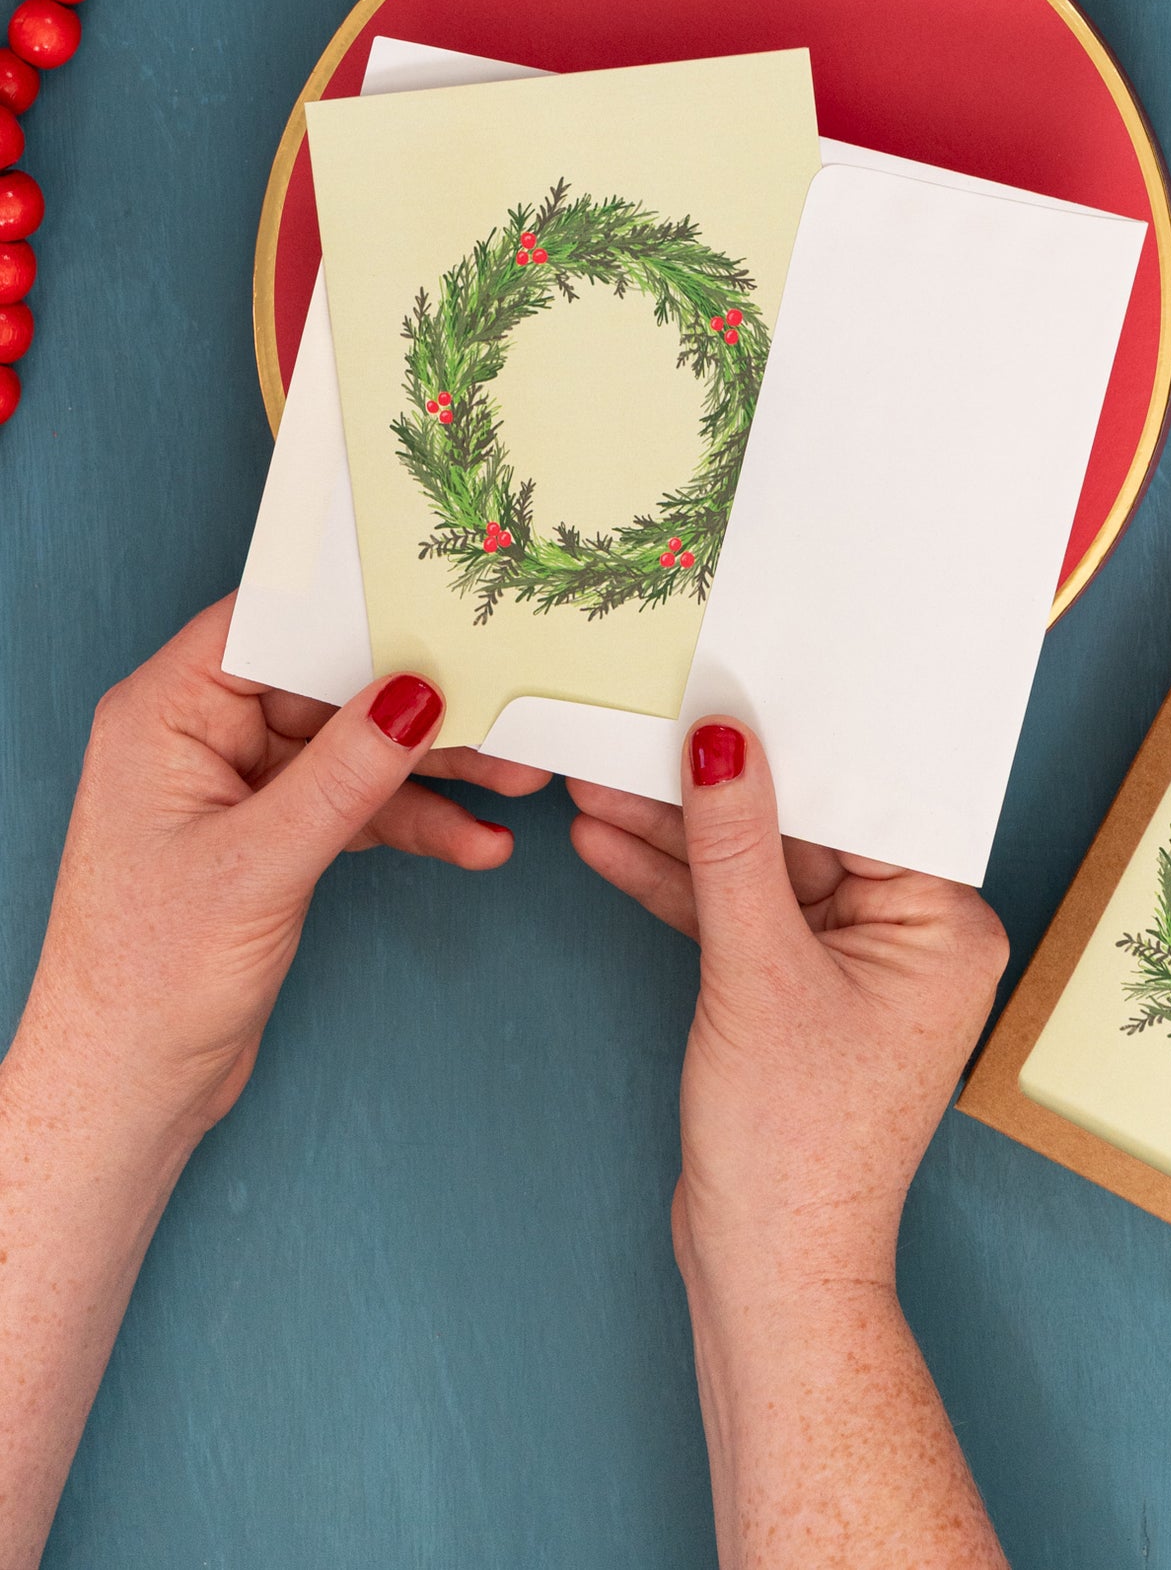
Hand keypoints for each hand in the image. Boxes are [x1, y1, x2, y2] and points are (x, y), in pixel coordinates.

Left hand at [21, 594, 550, 1141]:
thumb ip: (345, 774)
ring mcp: (243, 788)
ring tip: (519, 781)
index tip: (440, 605)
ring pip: (359, 751)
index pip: (271, 624)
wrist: (128, 1088)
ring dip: (439, 772)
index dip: (355, 610)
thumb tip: (417, 696)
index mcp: (166, 715)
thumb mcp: (260, 863)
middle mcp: (203, 737)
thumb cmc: (146, 978)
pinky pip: (362, 807)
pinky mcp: (277, 837)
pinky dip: (420, 825)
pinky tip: (477, 843)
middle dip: (423, 707)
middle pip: (332, 688)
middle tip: (508, 709)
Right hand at [568, 722, 1009, 1296]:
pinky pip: (741, 918)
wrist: (768, 1274)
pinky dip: (680, 890)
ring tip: (595, 782)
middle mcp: (911, 935)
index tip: (724, 691)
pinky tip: (610, 844)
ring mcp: (852, 964)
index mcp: (945, 923)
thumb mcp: (759, 973)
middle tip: (640, 732)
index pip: (862, 805)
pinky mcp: (797, 991)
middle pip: (804, 833)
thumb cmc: (798, 1145)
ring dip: (678, 836)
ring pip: (760, 873)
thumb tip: (724, 743)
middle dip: (713, 793)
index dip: (788, 747)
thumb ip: (736, 849)